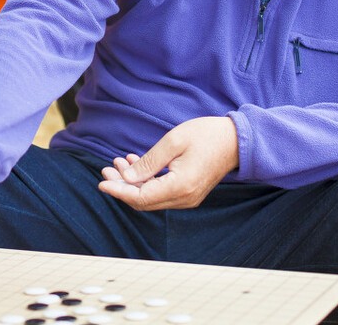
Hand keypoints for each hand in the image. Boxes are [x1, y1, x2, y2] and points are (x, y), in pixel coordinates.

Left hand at [97, 116, 238, 210]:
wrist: (237, 140)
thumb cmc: (206, 135)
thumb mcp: (173, 142)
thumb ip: (148, 162)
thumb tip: (126, 178)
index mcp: (180, 187)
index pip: (140, 197)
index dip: (118, 190)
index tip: (101, 181)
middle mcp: (184, 198)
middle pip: (143, 201)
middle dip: (122, 186)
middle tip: (106, 168)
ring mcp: (188, 198)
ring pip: (151, 198)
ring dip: (132, 183)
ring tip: (118, 163)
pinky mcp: (189, 193)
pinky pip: (161, 193)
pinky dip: (145, 182)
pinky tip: (135, 165)